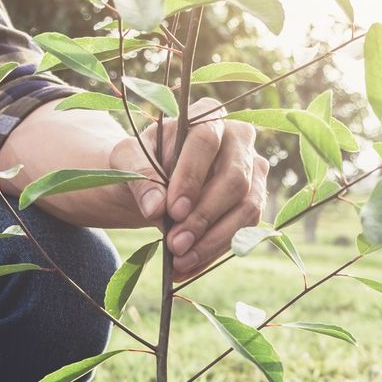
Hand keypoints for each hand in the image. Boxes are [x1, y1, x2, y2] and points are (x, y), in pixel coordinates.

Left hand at [111, 98, 269, 279]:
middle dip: (204, 216)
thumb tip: (155, 207)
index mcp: (207, 115)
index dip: (192, 176)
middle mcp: (240, 138)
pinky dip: (216, 251)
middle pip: (235, 177)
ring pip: (248, 207)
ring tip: (181, 261)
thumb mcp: (126, 160)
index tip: (172, 210)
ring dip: (214, 239)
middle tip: (175, 244)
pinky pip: (246, 230)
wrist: (157, 183)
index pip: (206, 140)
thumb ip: (138, 176)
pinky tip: (190, 266)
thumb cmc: (144, 162)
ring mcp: (254, 170)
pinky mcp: (255, 200)